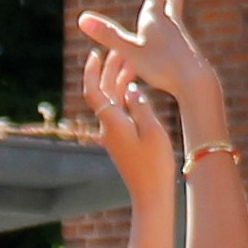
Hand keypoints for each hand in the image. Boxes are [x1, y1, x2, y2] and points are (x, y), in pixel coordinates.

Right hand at [76, 0, 221, 115]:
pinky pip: (177, 26)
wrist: (195, 83)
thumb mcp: (130, 51)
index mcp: (155, 18)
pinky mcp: (184, 48)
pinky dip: (173, 18)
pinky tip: (173, 27)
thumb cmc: (163, 67)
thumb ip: (108, 34)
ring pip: (176, 8)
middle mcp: (170, 22)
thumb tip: (82, 18)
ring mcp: (179, 35)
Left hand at [79, 48, 174, 200]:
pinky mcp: (121, 142)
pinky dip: (124, 96)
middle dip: (109, 70)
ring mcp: (114, 136)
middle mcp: (108, 128)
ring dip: (118, 82)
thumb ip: (140, 106)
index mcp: (112, 122)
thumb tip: (130, 88)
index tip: (96, 53)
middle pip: (102, 93)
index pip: (93, 90)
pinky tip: (135, 90)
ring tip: (132, 65)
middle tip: (121, 52)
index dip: (91, 71)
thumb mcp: (153, 131)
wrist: (151, 195)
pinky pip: (118, 112)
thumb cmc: (155, 164)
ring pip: (111, 102)